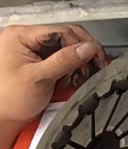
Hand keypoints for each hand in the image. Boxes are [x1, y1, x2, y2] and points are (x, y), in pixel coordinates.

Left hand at [0, 25, 105, 148]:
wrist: (3, 118)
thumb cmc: (10, 99)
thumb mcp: (39, 78)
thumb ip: (65, 61)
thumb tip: (88, 48)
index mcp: (21, 35)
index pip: (61, 31)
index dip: (81, 44)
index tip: (95, 58)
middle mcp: (28, 39)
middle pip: (67, 36)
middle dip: (83, 52)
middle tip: (96, 65)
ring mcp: (35, 50)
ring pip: (67, 47)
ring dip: (80, 60)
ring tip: (86, 74)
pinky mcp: (41, 61)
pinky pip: (64, 58)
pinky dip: (74, 67)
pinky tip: (78, 76)